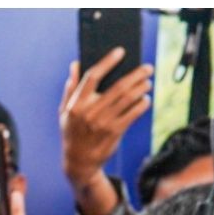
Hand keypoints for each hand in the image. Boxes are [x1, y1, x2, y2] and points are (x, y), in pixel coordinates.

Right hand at [60, 52, 152, 209]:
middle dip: (136, 74)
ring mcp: (103, 123)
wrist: (78, 162)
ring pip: (128, 99)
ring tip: (148, 83)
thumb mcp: (65, 112)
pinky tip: (145, 100)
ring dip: (142, 88)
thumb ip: (70, 88)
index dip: (107, 62)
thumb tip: (75, 64)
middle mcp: (90, 112)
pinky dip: (142, 105)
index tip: (120, 52)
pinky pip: (133, 114)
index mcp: (76, 104)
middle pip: (118, 86)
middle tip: (147, 68)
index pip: (92, 76)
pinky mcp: (114, 132)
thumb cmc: (72, 132)